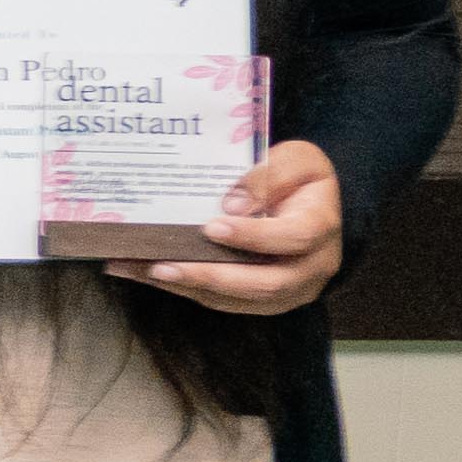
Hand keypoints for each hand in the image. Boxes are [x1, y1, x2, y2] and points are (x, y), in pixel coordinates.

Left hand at [122, 137, 349, 318]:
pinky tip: (145, 273)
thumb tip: (233, 204)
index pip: (293, 238)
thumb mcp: (296, 160)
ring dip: (186, 286)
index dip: (253, 236)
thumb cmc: (299, 178)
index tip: (212, 227)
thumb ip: (271, 175)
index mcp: (321, 227)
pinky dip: (184, 289)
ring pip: (237, 299)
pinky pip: (223, 301)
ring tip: (140, 269)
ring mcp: (289, 290)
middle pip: (265, 284)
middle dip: (210, 276)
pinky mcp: (263, 301)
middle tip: (162, 266)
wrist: (308, 204)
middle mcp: (311, 267)